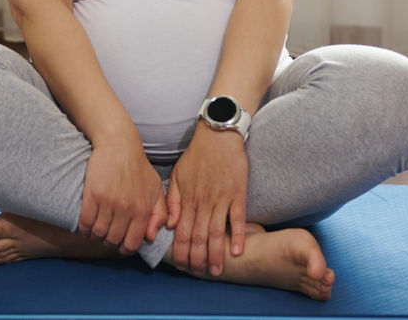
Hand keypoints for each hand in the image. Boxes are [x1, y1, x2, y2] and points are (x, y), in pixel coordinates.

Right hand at [78, 133, 167, 254]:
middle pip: (113, 241)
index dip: (124, 248)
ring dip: (94, 235)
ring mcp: (109, 202)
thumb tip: (151, 237)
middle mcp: (127, 209)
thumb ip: (159, 214)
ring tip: (95, 230)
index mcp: (143, 209)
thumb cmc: (138, 167)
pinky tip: (85, 225)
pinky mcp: (93, 195)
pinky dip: (83, 228)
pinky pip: (85, 222)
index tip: (119, 242)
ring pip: (98, 233)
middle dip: (108, 242)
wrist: (119, 144)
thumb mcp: (156, 189)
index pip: (132, 244)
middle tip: (105, 235)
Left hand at [166, 122, 248, 275]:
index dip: (181, 252)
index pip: (182, 232)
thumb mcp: (177, 175)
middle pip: (198, 237)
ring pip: (216, 231)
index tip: (182, 267)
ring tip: (217, 270)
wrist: (218, 135)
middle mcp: (203, 202)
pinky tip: (238, 251)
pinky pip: (238, 218)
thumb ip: (172, 201)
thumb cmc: (196, 156)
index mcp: (187, 199)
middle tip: (198, 274)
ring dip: (216, 253)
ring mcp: (221, 198)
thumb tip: (169, 225)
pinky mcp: (238, 193)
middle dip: (197, 259)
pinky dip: (238, 235)